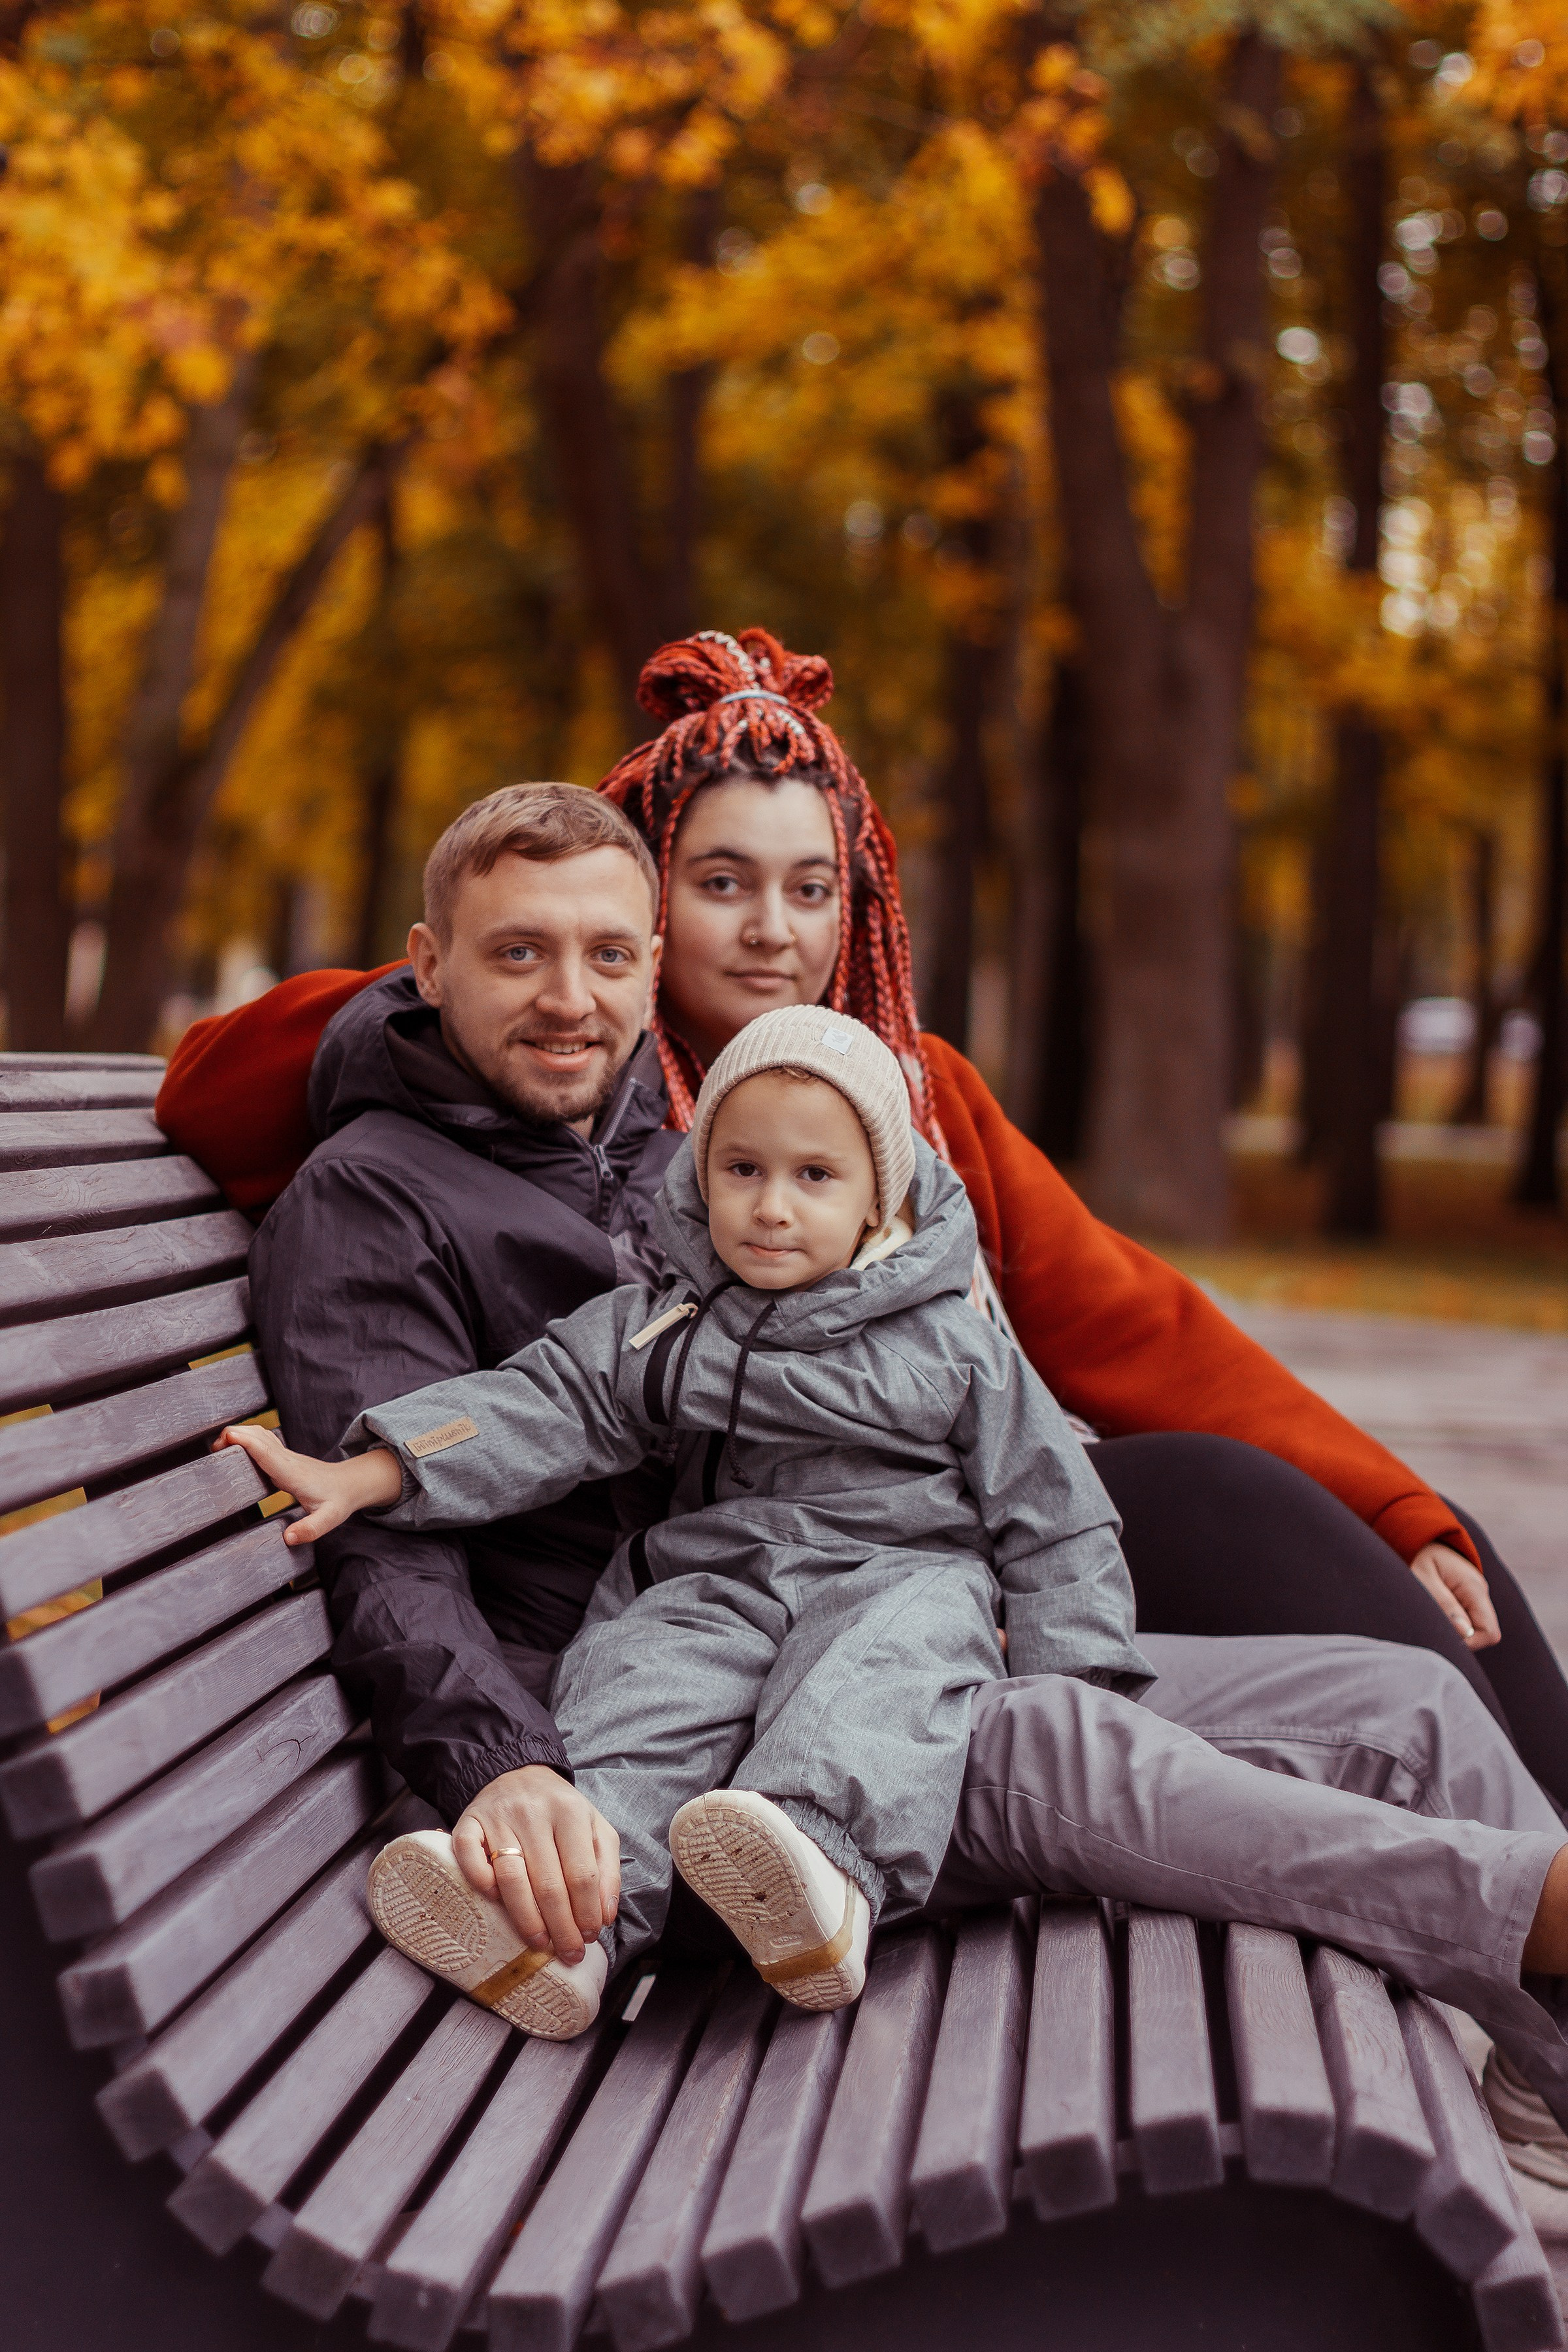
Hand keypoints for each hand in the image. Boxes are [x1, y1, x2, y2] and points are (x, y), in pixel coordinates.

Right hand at [215, 1423, 401, 1543]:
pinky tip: (235, 1446)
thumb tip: (287, 1538)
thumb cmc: (339, 1501)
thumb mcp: (328, 1519)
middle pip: (260, 1438)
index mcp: (293, 1474)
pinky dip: (246, 1438)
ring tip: (218, 1447)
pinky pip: (263, 1441)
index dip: (247, 1442)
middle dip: (236, 1435)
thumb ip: (309, 1530)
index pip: (267, 1453)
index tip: (227, 1437)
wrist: (352, 1484)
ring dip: (240, 1434)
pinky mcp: (284, 1457)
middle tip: (213, 1449)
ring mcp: (286, 1456)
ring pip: (261, 1435)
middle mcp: (288, 1460)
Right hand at [453, 1766, 620, 1963]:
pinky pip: (469, 1857)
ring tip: (540, 1944)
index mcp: (570, 1812)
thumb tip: (605, 1916)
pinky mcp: (468, 1822)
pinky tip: (494, 1902)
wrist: (519, 1773)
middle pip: (548, 1883)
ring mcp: (498, 1818)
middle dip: (561, 1927)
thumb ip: (607, 1869)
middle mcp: (533, 1813)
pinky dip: (480, 1882)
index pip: (582, 1873)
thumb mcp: (596, 1828)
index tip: (589, 1937)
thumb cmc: (561, 1811)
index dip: (587, 1912)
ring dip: (527, 1920)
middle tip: (568, 1953)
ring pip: (511, 1879)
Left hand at [1410, 1540, 1499, 1650]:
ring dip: (1452, 1628)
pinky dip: (1450, 1621)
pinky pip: (1465, 1619)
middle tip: (1431, 1621)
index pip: (1489, 1632)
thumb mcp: (1422, 1577)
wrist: (1416, 1534)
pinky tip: (1433, 1609)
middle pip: (1483, 1633)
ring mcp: (1474, 1593)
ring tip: (1429, 1610)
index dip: (1468, 1642)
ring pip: (1473, 1628)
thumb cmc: (1415, 1554)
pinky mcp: (1465, 1596)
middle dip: (1459, 1637)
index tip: (1441, 1633)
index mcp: (1474, 1587)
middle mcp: (1480, 1591)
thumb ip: (1443, 1604)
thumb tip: (1464, 1633)